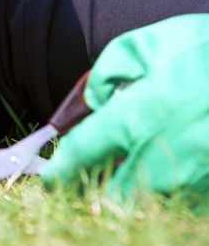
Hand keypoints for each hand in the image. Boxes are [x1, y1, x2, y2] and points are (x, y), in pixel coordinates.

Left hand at [41, 14, 208, 204]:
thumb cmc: (205, 50)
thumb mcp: (145, 45)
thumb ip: (105, 73)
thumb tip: (92, 100)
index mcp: (133, 121)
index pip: (78, 156)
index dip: (59, 169)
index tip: (51, 175)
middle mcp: (157, 159)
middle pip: (104, 190)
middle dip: (93, 181)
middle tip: (95, 164)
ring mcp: (188, 181)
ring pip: (138, 199)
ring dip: (127, 183)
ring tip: (137, 153)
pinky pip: (172, 201)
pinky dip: (161, 186)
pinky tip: (168, 158)